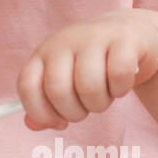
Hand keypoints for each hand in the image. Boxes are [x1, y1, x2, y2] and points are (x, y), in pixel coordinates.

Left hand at [17, 9, 157, 129]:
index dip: (40, 112)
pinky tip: (120, 85)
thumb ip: (46, 103)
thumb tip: (32, 125)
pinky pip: (118, 75)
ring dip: (99, 104)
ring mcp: (93, 37)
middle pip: (58, 90)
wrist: (130, 32)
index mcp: (44, 53)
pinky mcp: (123, 39)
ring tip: (104, 96)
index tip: (59, 123)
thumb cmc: (93, 65)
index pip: (27, 85)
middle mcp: (64, 41)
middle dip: (74, 113)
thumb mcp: (65, 80)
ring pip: (89, 87)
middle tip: (85, 109)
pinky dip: (120, 89)